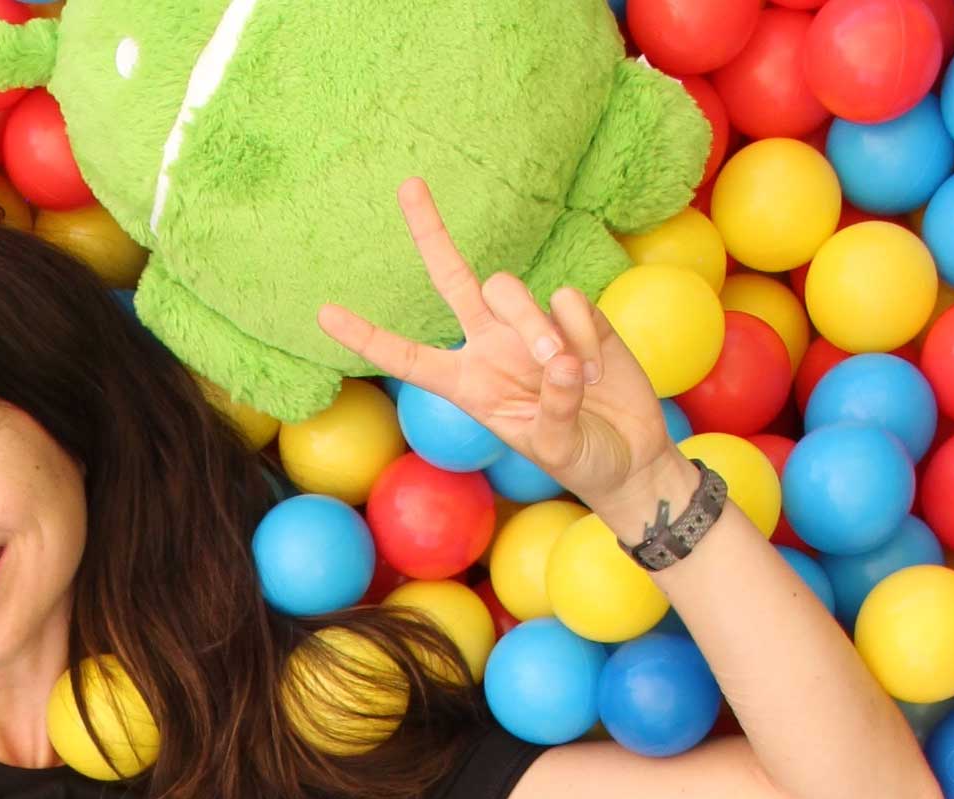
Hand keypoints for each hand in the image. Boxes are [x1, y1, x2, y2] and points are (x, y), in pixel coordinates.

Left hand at [316, 179, 678, 518]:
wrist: (629, 454)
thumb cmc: (582, 459)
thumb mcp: (559, 449)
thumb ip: (554, 411)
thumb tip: (559, 363)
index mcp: (467, 385)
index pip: (407, 357)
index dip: (367, 337)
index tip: (324, 314)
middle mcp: (490, 346)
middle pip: (452, 279)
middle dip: (430, 233)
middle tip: (408, 184)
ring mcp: (532, 326)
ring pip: (512, 290)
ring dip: (538, 329)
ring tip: (572, 375)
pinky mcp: (576, 315)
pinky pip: (569, 300)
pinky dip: (582, 334)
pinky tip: (598, 371)